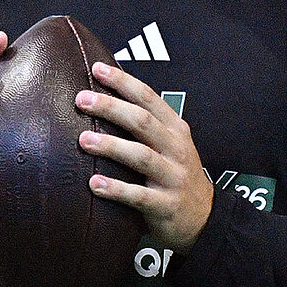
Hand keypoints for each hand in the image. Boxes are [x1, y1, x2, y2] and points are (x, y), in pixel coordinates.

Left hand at [75, 62, 213, 252]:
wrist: (204, 217)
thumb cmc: (175, 174)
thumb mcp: (170, 143)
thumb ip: (145, 124)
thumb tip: (103, 97)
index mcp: (175, 129)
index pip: (148, 98)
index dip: (123, 82)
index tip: (97, 69)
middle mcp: (176, 149)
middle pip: (143, 122)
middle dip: (112, 108)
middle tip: (82, 100)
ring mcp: (173, 177)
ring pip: (141, 156)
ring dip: (112, 146)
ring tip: (84, 140)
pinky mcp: (166, 205)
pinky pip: (139, 196)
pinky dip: (117, 189)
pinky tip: (94, 184)